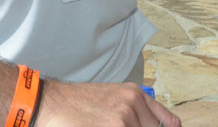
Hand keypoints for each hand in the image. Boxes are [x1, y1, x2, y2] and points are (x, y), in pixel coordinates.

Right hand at [37, 81, 178, 126]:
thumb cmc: (78, 103)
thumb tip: (163, 125)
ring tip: (103, 123)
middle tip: (115, 123)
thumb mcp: (112, 98)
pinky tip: (100, 125)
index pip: (165, 120)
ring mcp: (124, 119)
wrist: (52, 103)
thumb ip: (134, 111)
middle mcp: (133, 104)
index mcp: (135, 94)